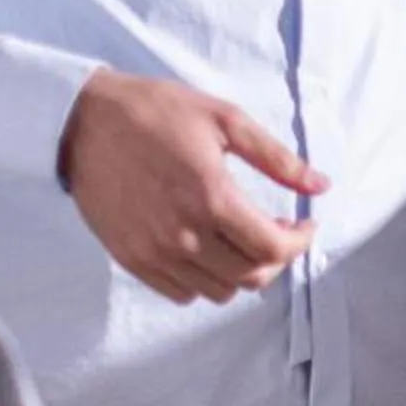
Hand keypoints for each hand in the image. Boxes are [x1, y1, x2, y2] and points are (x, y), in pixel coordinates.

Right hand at [57, 68, 324, 305]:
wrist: (84, 122)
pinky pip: (182, 293)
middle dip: (277, 256)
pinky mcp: (131, 259)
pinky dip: (206, 281)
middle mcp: (183, 235)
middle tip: (278, 228)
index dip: (300, 241)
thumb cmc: (157, 112)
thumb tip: (320, 186)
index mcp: (211, 198)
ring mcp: (154, 253)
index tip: (306, 224)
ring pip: (219, 291)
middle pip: (251, 276)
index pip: (273, 248)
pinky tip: (210, 248)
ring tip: (244, 237)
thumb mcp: (226, 120)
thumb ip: (277, 159)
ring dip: (243, 270)